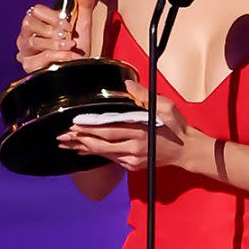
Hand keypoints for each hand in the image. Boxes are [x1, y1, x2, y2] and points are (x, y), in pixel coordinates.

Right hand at [15, 0, 96, 72]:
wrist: (84, 69)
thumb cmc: (80, 48)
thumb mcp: (84, 24)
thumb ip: (84, 3)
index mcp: (39, 23)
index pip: (35, 10)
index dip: (52, 16)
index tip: (68, 24)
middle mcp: (28, 36)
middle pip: (28, 23)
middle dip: (51, 29)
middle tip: (66, 36)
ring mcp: (26, 52)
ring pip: (33, 41)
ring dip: (56, 44)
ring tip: (70, 47)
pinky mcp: (29, 66)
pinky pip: (40, 57)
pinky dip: (58, 57)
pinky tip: (69, 58)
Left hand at [56, 79, 206, 170]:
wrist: (187, 151)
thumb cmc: (177, 127)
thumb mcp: (166, 106)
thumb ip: (145, 95)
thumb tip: (127, 83)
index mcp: (139, 133)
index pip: (109, 130)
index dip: (90, 128)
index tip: (74, 124)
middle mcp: (133, 149)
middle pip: (101, 145)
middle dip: (80, 140)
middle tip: (62, 137)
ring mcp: (132, 159)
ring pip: (103, 154)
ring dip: (83, 148)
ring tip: (66, 144)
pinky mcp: (133, 165)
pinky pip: (110, 159)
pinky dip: (95, 154)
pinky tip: (83, 151)